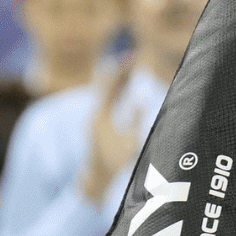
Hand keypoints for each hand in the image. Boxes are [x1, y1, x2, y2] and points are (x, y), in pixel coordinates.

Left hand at [80, 60, 144, 202]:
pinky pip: (110, 100)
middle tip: (133, 56)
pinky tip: (125, 86)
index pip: (111, 85)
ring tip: (129, 64)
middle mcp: (95, 114)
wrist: (98, 180)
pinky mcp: (100, 125)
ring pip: (108, 92)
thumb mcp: (129, 143)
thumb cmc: (115, 163)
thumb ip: (134, 121)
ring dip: (120, 79)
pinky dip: (118, 90)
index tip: (132, 56)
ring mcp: (96, 119)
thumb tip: (140, 100)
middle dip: (121, 71)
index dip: (122, 70)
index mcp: (100, 115)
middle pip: (108, 85)